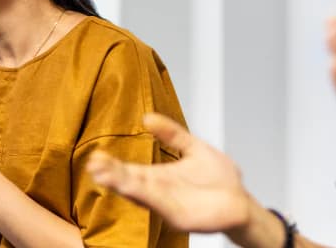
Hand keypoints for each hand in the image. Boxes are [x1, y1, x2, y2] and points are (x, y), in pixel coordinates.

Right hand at [86, 113, 254, 234]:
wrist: (241, 201)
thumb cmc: (220, 179)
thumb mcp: (193, 148)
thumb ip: (172, 134)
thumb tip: (148, 118)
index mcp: (159, 176)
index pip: (130, 170)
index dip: (113, 164)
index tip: (97, 156)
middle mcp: (159, 191)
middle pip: (130, 182)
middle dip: (111, 174)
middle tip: (94, 164)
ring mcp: (167, 205)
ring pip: (140, 194)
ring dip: (122, 186)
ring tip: (103, 175)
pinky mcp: (179, 217)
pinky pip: (159, 205)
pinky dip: (144, 196)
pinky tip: (131, 188)